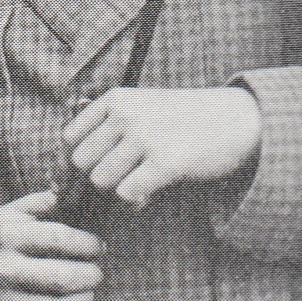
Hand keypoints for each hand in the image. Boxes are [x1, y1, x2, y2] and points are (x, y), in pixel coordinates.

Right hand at [0, 188, 107, 300]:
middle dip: (90, 275)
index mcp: (8, 236)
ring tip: (87, 293)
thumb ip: (41, 201)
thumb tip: (70, 194)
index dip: (88, 244)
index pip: (59, 239)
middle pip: (61, 278)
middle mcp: (4, 269)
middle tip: (96, 273)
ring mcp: (3, 300)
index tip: (97, 247)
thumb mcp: (11, 211)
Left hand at [63, 84, 262, 208]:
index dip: (80, 159)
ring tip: (138, 183)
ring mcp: (146, 137)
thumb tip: (62, 176)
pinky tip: (149, 194)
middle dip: (97, 176)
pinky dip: (134, 201)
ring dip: (116, 190)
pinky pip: (126, 194)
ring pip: (100, 180)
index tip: (102, 166)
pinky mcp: (166, 162)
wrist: (239, 120)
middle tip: (124, 176)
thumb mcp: (142, 108)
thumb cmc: (184, 120)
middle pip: (80, 163)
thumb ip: (106, 129)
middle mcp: (127, 115)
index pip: (69, 139)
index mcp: (116, 99)